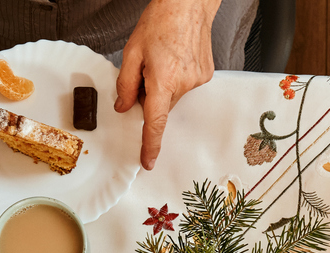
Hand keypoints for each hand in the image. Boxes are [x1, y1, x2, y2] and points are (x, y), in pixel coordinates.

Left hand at [115, 0, 220, 170]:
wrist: (188, 5)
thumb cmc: (161, 21)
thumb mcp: (131, 51)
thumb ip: (125, 84)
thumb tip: (124, 107)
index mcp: (162, 80)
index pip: (155, 122)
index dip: (150, 144)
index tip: (147, 161)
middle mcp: (183, 84)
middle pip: (162, 106)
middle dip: (151, 96)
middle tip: (145, 72)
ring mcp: (197, 81)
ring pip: (173, 96)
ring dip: (164, 85)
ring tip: (162, 59)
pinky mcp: (205, 76)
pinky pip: (185, 86)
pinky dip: (176, 78)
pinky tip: (175, 58)